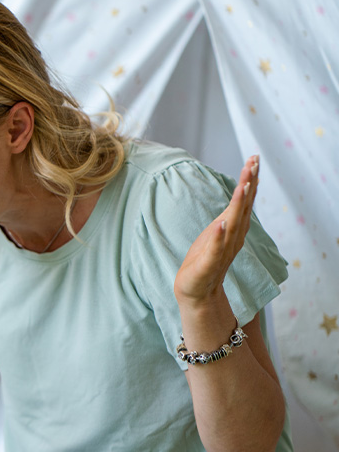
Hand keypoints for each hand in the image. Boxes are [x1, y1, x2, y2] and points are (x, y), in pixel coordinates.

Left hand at [175, 155, 259, 306]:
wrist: (197, 292)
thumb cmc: (205, 259)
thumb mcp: (218, 231)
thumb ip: (231, 213)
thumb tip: (242, 190)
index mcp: (234, 229)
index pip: (244, 202)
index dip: (250, 180)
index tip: (254, 159)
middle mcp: (233, 238)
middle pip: (242, 208)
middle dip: (248, 185)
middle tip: (253, 163)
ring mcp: (221, 251)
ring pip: (232, 225)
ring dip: (238, 205)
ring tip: (243, 185)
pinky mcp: (208, 265)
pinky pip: (214, 249)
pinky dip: (219, 237)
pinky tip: (222, 224)